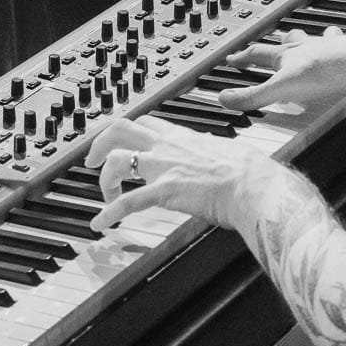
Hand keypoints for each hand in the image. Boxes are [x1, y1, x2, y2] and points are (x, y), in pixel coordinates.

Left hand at [84, 116, 280, 231]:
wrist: (254, 183)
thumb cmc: (247, 170)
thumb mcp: (223, 149)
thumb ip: (209, 148)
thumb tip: (211, 149)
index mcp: (181, 136)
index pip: (145, 121)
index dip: (127, 129)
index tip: (118, 140)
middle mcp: (167, 147)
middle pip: (121, 129)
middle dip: (99, 143)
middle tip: (91, 161)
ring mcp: (163, 168)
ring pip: (117, 160)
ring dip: (104, 178)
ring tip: (104, 196)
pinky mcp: (165, 191)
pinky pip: (128, 201)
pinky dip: (109, 213)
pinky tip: (100, 224)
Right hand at [217, 29, 345, 111]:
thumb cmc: (320, 72)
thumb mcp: (279, 90)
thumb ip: (252, 96)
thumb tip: (225, 98)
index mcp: (285, 55)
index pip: (257, 53)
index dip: (243, 57)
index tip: (233, 58)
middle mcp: (304, 47)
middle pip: (285, 41)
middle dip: (276, 43)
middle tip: (273, 43)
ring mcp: (325, 45)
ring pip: (311, 37)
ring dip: (306, 38)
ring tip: (306, 38)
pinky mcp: (344, 48)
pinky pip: (338, 39)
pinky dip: (336, 39)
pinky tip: (339, 40)